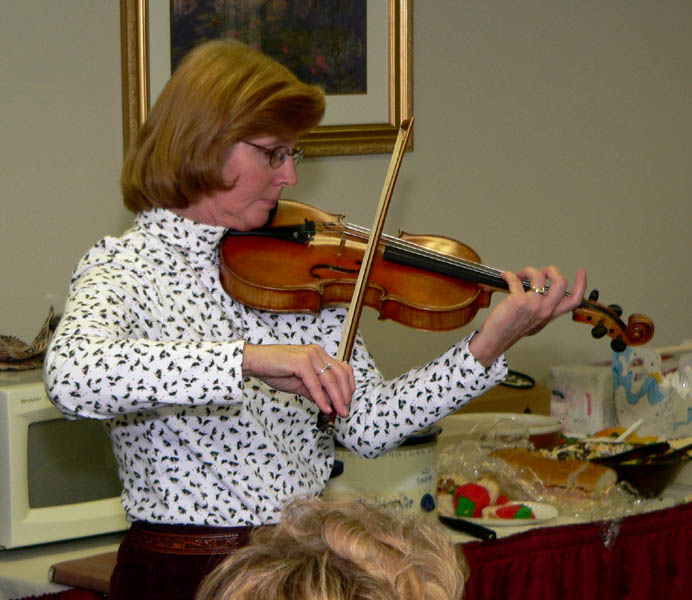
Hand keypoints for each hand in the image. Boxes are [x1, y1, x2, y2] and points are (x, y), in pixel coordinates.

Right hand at [242, 344, 354, 416]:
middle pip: (341, 374)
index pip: (343, 369)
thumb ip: (315, 392)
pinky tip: (324, 408)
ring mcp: (310, 356)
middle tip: (345, 411)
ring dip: (337, 398)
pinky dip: (321, 398)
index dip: (349, 387)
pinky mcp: (301, 362)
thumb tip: (329, 404)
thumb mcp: (300, 383)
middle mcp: (317, 353)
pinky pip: (315, 383)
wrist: (255, 362)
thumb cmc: (275, 370)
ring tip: (338, 412)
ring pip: (330, 379)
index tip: (347, 402)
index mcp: (319, 355)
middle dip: (345, 395)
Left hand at [469, 266, 586, 366]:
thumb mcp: (535, 323)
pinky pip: (515, 279)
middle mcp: (544, 309)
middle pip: (561, 283)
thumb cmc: (511, 331)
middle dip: (552, 270)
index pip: (574, 300)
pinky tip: (505, 277)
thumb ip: (542, 311)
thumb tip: (542, 295)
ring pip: (539, 276)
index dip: (581, 284)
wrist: (496, 339)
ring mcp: (532, 304)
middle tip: (542, 272)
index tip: (581, 273)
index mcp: (550, 314)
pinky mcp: (518, 300)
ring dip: (528, 271)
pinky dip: (508, 275)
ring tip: (519, 275)